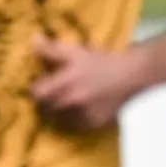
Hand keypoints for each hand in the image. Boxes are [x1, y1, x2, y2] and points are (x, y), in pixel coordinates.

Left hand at [31, 35, 148, 131]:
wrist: (133, 74)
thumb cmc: (102, 61)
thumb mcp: (75, 51)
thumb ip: (51, 49)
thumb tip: (32, 39)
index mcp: (66, 81)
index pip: (36, 93)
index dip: (34, 89)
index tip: (38, 85)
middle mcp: (72, 101)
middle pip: (44, 108)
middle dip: (44, 101)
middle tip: (49, 94)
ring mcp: (83, 115)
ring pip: (57, 119)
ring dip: (56, 112)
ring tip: (62, 103)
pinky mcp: (93, 124)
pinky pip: (73, 127)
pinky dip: (71, 120)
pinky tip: (76, 111)